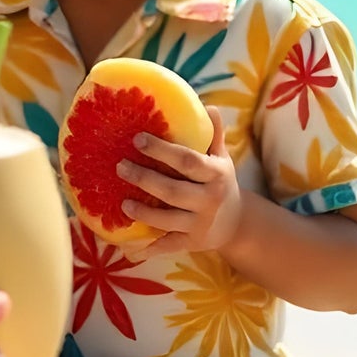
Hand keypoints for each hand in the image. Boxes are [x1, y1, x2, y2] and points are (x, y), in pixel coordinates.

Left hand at [116, 109, 244, 256]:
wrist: (237, 224)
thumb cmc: (220, 182)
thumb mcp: (222, 158)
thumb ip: (213, 135)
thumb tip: (208, 107)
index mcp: (217, 175)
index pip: (187, 161)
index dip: (161, 150)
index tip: (137, 139)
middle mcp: (210, 200)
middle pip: (172, 191)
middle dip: (144, 179)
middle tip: (120, 166)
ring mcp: (200, 224)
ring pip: (167, 220)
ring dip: (143, 213)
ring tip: (122, 202)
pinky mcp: (192, 244)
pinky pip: (167, 246)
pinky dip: (148, 249)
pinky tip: (128, 247)